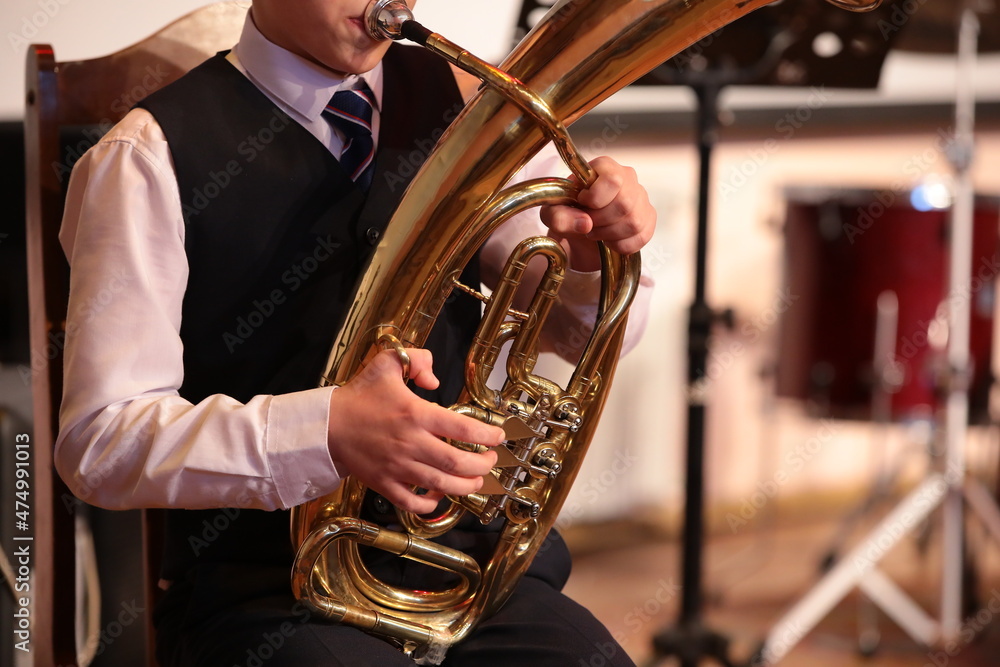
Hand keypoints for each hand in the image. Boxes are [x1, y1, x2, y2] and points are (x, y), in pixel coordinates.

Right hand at [327, 348, 503, 513]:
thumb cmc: (359, 396)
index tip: (498, 436)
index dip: (486, 434)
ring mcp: (398, 467)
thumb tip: (435, 378)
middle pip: (457, 462)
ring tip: (476, 479)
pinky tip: (440, 495)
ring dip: (465, 486)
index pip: (462, 427)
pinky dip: (431, 504)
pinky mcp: (385, 484)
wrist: (326, 426)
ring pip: (441, 484)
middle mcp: (410, 443)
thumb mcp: (387, 362)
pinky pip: (413, 503)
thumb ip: (417, 360)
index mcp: (415, 414)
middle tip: (490, 460)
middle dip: (482, 464)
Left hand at [540, 156, 655, 271]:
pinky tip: (609, 240)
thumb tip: (585, 223)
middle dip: (600, 221)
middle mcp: (627, 177)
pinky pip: (642, 236)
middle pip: (624, 203)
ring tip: (596, 231)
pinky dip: (621, 245)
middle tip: (587, 224)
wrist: (579, 228)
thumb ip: (559, 216)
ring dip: (609, 234)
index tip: (582, 203)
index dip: (595, 198)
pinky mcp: (648, 218)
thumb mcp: (552, 212)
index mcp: (604, 167)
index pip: (612, 179)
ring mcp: (641, 198)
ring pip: (634, 222)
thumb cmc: (567, 211)